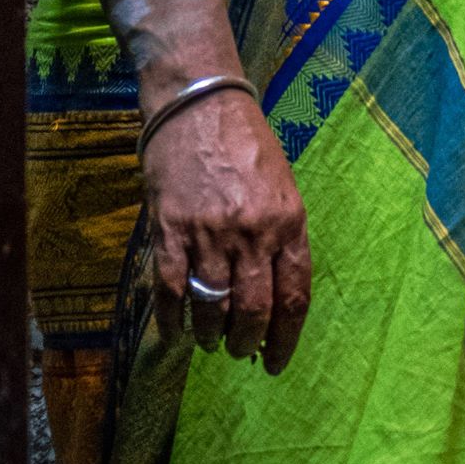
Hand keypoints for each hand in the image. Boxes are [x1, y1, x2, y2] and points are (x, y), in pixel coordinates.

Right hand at [143, 89, 312, 372]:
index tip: (276, 360)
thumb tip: (273, 294)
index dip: (285, 338)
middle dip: (247, 342)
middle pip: (253, 310)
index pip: (294, 296)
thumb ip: (281, 238)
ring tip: (210, 340)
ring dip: (211, 334)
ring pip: (211, 306)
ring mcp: (209, 232)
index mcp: (289, 222)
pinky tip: (175, 331)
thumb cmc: (246, 143)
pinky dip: (172, 319)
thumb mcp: (282, 187)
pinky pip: (170, 290)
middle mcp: (253, 232)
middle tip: (240, 352)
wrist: (198, 103)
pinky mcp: (170, 229)